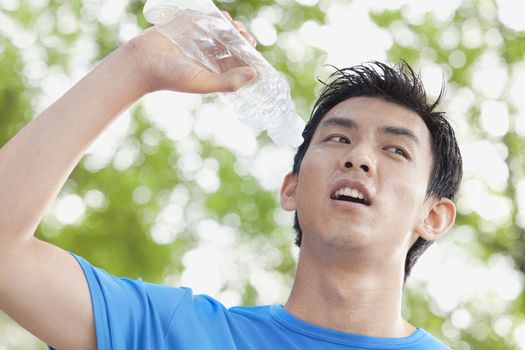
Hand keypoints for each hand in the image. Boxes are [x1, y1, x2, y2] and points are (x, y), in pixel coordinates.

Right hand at [128, 11, 257, 94]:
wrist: (143, 61)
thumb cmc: (172, 77)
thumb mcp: (204, 82)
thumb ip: (229, 81)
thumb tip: (254, 75)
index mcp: (214, 72)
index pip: (239, 65)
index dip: (250, 60)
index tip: (256, 55)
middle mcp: (209, 56)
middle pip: (234, 46)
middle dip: (243, 41)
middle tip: (248, 39)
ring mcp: (200, 40)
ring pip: (224, 31)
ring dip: (234, 29)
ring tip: (237, 29)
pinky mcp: (190, 25)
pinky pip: (210, 18)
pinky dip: (220, 18)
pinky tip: (226, 20)